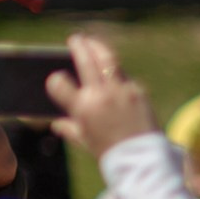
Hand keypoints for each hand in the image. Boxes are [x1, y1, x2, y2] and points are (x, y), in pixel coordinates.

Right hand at [46, 35, 156, 158]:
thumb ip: (70, 129)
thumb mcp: (86, 142)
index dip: (55, 81)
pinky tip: (113, 72)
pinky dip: (116, 73)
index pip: (59, 83)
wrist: (144, 159)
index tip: (56, 78)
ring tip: (93, 42)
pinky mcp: (138, 91)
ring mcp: (120, 90)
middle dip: (79, 47)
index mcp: (82, 107)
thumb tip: (56, 124)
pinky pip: (124, 77)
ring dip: (98, 48)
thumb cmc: (111, 152)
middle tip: (76, 39)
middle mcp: (100, 95)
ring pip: (107, 59)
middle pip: (85, 61)